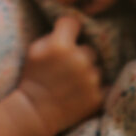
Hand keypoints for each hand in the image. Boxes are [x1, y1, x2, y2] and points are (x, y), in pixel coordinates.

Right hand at [17, 16, 104, 135]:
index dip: (70, 29)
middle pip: (89, 49)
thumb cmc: (32, 79)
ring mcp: (90, 79)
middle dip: (80, 56)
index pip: (74, 22)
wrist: (34, 112)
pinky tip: (80, 94)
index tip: (67, 37)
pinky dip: (94, 90)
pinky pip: (103, 86)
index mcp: (60, 45)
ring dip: (88, 74)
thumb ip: (53, 35)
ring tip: (72, 85)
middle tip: (67, 69)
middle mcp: (79, 59)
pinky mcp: (98, 96)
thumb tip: (72, 25)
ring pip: (96, 68)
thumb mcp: (34, 50)